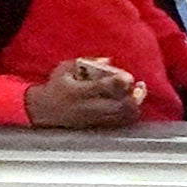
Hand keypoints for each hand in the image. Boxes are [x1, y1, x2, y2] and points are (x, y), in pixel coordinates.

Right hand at [25, 56, 139, 128]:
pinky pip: (119, 123)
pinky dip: (130, 115)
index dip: (118, 82)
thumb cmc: (57, 86)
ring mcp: (94, 119)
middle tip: (140, 86)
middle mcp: (88, 107)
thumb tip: (109, 61)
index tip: (129, 77)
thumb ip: (87, 62)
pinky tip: (133, 105)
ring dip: (134, 106)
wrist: (45, 110)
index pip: (102, 88)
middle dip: (133, 97)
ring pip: (121, 116)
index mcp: (78, 91)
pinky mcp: (97, 126)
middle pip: (118, 106)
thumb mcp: (65, 69)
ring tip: (139, 94)